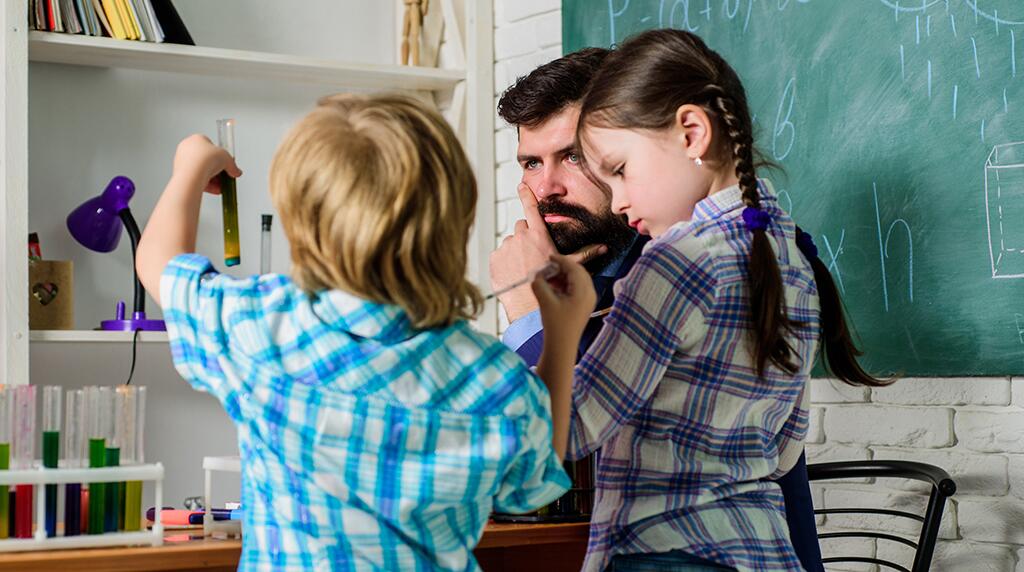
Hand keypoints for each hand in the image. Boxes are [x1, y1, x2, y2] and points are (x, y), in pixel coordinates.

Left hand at [171, 134, 242, 194]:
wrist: (192, 173)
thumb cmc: (205, 159)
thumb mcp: (227, 158)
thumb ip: (233, 165)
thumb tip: (237, 171)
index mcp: (196, 139)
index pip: (211, 147)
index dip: (221, 157)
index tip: (227, 164)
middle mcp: (187, 149)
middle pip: (207, 161)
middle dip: (218, 170)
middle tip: (226, 176)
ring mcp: (182, 162)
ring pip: (202, 171)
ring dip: (214, 179)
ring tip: (222, 185)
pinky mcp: (181, 174)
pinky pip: (197, 179)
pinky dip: (206, 184)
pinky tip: (216, 190)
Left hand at [489, 183, 605, 321]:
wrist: (529, 305)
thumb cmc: (551, 285)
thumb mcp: (569, 267)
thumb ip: (585, 254)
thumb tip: (603, 248)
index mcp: (538, 235)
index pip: (531, 208)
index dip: (526, 195)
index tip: (521, 186)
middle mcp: (520, 237)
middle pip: (521, 227)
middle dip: (525, 236)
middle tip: (532, 253)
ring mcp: (506, 247)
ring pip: (510, 243)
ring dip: (515, 250)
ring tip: (523, 267)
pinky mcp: (495, 259)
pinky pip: (499, 255)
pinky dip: (504, 261)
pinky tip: (513, 273)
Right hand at [531, 254, 596, 350]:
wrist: (562, 346)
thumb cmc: (556, 325)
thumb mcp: (545, 302)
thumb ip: (539, 285)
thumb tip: (537, 276)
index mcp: (583, 291)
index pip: (574, 268)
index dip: (561, 260)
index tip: (550, 257)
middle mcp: (590, 293)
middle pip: (578, 272)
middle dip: (562, 268)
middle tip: (548, 268)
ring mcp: (588, 300)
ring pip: (578, 280)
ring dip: (563, 276)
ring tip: (548, 279)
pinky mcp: (584, 305)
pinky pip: (577, 288)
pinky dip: (565, 284)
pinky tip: (553, 288)